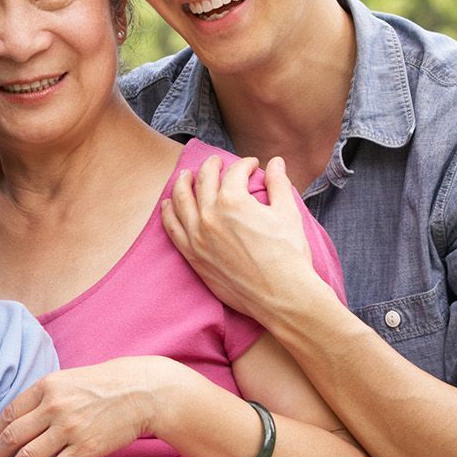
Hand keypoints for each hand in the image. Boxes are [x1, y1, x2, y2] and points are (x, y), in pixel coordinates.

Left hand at [0, 357, 182, 456]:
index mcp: (45, 387)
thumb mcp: (66, 380)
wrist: (139, 391)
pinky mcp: (86, 448)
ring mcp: (69, 429)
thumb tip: (15, 416)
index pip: (7, 414)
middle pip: (11, 437)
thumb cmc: (101, 385)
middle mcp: (53, 407)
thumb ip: (41, 397)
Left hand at [161, 156, 320, 321]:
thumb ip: (278, 184)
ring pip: (181, 200)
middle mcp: (209, 215)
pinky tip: (167, 204)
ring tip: (185, 175)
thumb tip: (275, 162)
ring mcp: (197, 236)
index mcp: (233, 201)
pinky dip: (168, 213)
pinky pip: (172, 228)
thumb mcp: (288, 213)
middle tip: (216, 161)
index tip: (251, 165)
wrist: (282, 295)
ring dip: (182, 183)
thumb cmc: (289, 255)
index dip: (245, 165)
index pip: (234, 173)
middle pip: (204, 181)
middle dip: (211, 166)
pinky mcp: (192, 256)